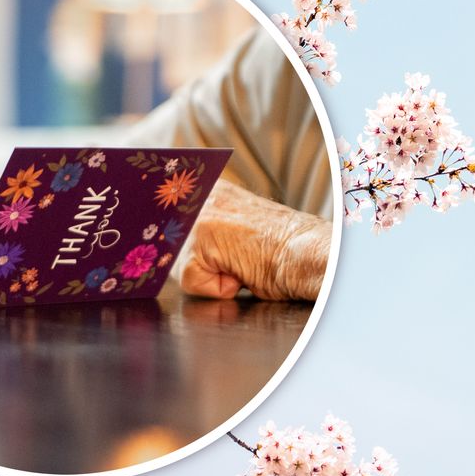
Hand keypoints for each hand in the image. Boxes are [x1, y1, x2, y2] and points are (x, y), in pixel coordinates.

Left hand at [177, 179, 330, 300]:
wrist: (309, 254)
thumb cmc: (281, 250)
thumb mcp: (234, 231)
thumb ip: (205, 232)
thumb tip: (170, 249)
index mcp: (207, 188)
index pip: (164, 219)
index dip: (172, 244)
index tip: (186, 252)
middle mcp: (200, 194)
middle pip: (169, 246)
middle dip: (195, 264)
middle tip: (234, 260)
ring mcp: (199, 212)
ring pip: (178, 265)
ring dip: (208, 276)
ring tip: (240, 265)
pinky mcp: (201, 235)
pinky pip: (190, 279)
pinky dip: (216, 287)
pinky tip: (242, 273)